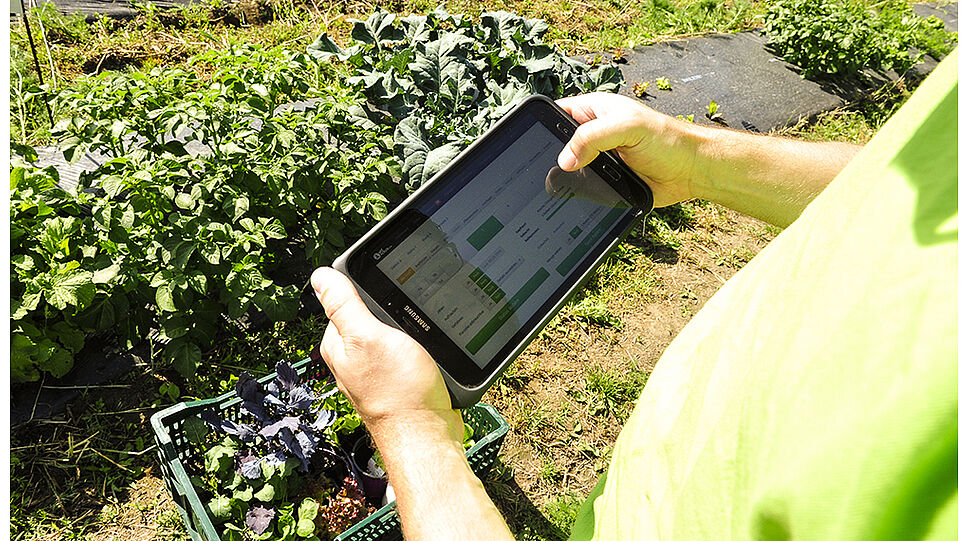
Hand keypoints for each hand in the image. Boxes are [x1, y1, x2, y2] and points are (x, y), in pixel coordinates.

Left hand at [311, 267, 462, 440]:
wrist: (428, 434)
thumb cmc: (398, 393)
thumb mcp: (368, 337)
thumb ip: (343, 305)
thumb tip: (320, 275)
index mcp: (337, 344)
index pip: (344, 300)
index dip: (366, 291)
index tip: (388, 294)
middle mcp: (353, 357)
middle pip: (371, 315)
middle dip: (390, 312)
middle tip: (407, 321)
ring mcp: (376, 370)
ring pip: (393, 333)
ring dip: (408, 330)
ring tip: (420, 338)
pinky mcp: (398, 378)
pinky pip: (408, 350)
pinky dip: (419, 347)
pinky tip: (428, 352)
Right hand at [556, 92, 701, 207]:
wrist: (690, 171)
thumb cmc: (667, 139)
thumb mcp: (627, 127)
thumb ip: (593, 137)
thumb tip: (565, 158)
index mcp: (593, 111)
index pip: (556, 113)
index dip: (542, 125)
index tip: (534, 142)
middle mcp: (592, 134)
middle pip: (557, 145)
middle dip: (552, 156)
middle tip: (551, 169)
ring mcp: (597, 159)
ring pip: (567, 170)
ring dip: (566, 178)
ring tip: (561, 186)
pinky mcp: (604, 181)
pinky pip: (582, 188)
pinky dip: (578, 194)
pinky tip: (576, 198)